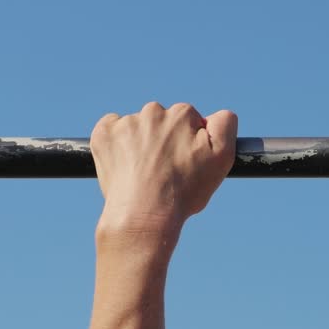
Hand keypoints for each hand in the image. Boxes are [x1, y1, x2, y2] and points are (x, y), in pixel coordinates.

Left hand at [91, 102, 237, 233]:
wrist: (144, 215)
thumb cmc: (185, 190)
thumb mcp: (223, 157)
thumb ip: (225, 125)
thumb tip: (217, 113)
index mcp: (182, 114)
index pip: (190, 119)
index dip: (190, 141)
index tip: (186, 161)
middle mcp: (153, 112)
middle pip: (163, 121)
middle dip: (165, 139)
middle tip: (166, 169)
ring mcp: (125, 123)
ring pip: (138, 127)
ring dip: (142, 142)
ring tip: (145, 171)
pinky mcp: (103, 135)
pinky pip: (112, 129)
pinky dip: (117, 142)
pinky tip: (126, 163)